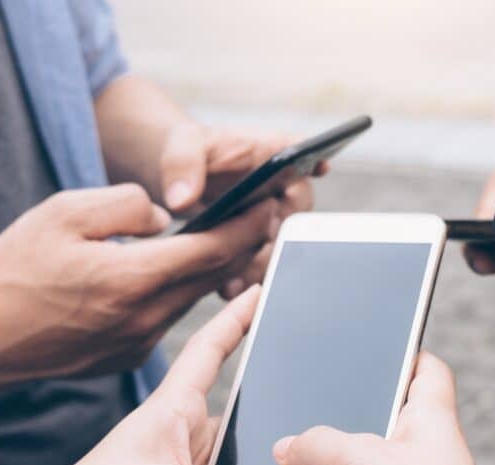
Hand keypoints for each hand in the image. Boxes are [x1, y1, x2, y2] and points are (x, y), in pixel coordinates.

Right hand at [0, 184, 279, 387]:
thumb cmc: (13, 273)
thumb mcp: (61, 213)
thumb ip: (124, 205)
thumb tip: (165, 215)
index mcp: (132, 279)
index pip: (212, 250)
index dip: (246, 226)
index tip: (268, 206)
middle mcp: (144, 318)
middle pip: (213, 278)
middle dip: (242, 246)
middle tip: (262, 218)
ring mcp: (138, 343)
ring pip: (192, 299)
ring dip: (213, 271)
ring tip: (228, 240)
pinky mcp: (127, 357)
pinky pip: (167, 318)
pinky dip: (180, 294)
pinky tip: (179, 274)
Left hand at [157, 124, 319, 297]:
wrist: (176, 185)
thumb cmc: (188, 154)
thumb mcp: (182, 146)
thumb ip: (182, 165)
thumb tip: (181, 199)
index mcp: (274, 154)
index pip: (304, 154)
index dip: (315, 162)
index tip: (318, 166)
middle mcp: (283, 188)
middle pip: (298, 213)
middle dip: (282, 231)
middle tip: (263, 238)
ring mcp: (273, 219)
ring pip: (282, 246)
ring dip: (263, 263)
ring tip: (238, 276)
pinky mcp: (257, 245)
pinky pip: (262, 264)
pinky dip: (247, 278)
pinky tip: (227, 287)